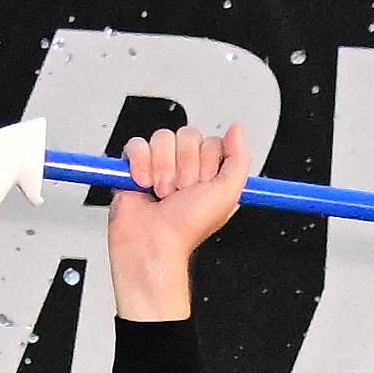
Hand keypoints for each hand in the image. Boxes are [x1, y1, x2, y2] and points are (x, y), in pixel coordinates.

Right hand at [97, 125, 254, 321]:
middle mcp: (185, 166)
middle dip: (184, 166)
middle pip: (187, 135)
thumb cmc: (188, 227)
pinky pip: (137, 145)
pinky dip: (140, 164)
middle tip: (180, 191)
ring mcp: (159, 164)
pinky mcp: (134, 166)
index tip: (204, 185)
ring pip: (162, 138)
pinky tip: (143, 184)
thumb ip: (239, 158)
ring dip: (163, 168)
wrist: (153, 243)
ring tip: (162, 192)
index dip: (207, 161)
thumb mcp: (228, 193)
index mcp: (209, 172)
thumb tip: (237, 129)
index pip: (211, 141)